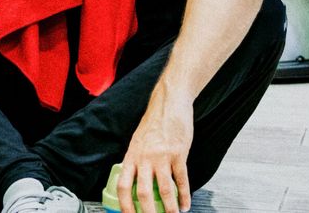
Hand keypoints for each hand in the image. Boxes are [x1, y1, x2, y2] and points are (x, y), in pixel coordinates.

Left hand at [117, 87, 193, 212]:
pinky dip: (184, 196)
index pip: (123, 184)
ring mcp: (162, 157)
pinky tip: (185, 205)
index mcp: (132, 156)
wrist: (168, 106)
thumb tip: (135, 182)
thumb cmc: (153, 124)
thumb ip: (136, 161)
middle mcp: (145, 158)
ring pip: (165, 190)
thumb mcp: (137, 143)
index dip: (124, 204)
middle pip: (144, 192)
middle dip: (147, 212)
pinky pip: (182, 180)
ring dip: (169, 208)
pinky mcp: (179, 155)